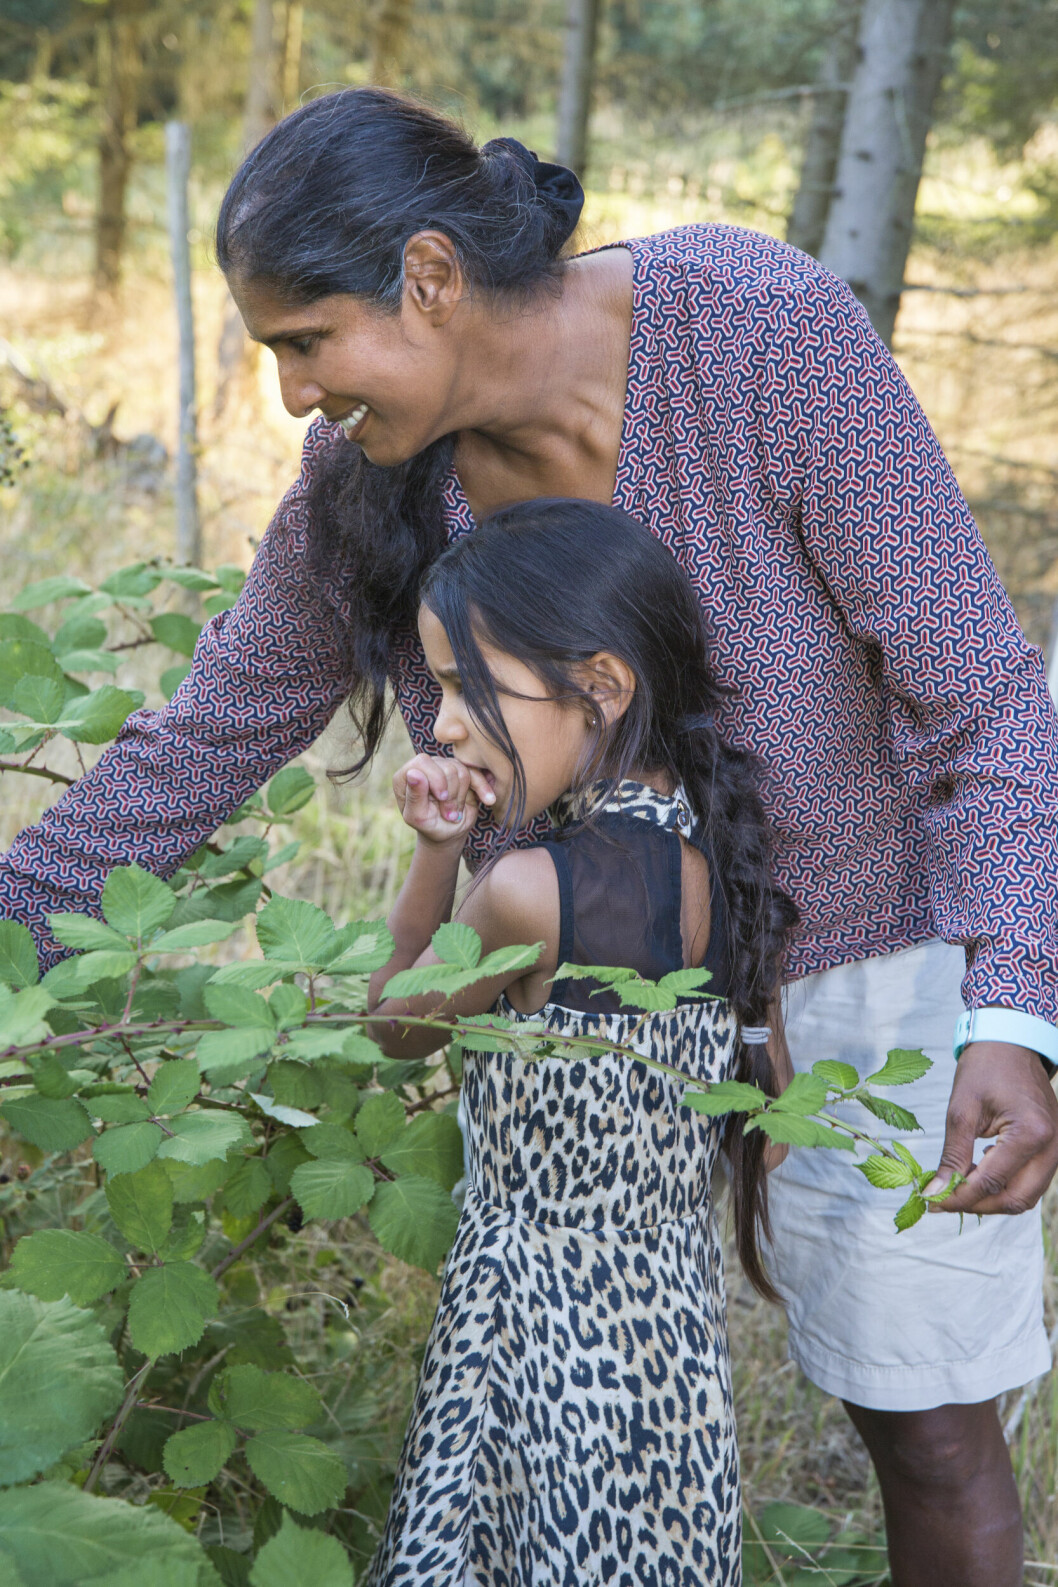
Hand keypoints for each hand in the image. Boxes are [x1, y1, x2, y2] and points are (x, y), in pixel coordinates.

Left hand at [393, 754, 494, 845]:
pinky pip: (476, 773)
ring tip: (455, 811)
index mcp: (406, 775)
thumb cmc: (429, 827)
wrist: (449, 833)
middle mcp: (424, 767)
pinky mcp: (462, 771)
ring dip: (461, 795)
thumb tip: (413, 773)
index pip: (422, 762)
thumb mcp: (418, 817)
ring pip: (461, 770)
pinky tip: (488, 800)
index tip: (441, 798)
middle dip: (451, 793)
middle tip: (449, 813)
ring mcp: (444, 767)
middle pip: (446, 766)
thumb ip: (414, 796)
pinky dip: (482, 788)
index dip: (436, 779)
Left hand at [925, 1042, 1057, 1214]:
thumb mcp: (961, 1110)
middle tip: (946, 1199)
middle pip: (1016, 1199)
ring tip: (960, 1186)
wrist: (1012, 1043)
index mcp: (1030, 1134)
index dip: (960, 1198)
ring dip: (992, 1198)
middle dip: (978, 1205)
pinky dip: (1005, 1184)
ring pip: (1026, 1195)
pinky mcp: (1053, 1148)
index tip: (932, 1203)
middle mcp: (1052, 1147)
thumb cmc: (984, 1069)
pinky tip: (980, 1171)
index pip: (992, 1182)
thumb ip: (952, 1155)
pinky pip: (1031, 1180)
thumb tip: (937, 1192)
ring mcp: (1057, 1149)